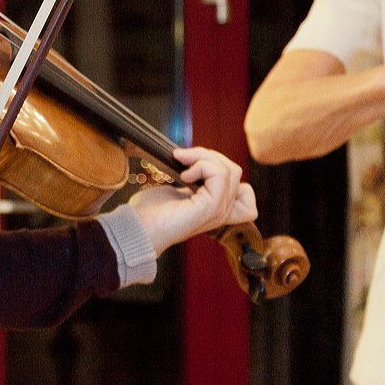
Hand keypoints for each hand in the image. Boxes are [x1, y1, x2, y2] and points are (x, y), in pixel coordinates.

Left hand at [127, 146, 257, 251]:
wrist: (137, 228)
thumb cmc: (151, 212)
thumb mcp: (178, 190)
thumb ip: (194, 179)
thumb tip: (195, 159)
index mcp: (215, 209)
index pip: (246, 195)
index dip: (230, 175)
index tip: (200, 170)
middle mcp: (222, 212)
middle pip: (234, 171)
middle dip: (208, 155)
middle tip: (183, 157)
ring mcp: (219, 211)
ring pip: (229, 169)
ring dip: (203, 157)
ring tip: (182, 164)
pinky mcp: (212, 207)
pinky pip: (220, 174)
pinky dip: (201, 166)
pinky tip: (183, 176)